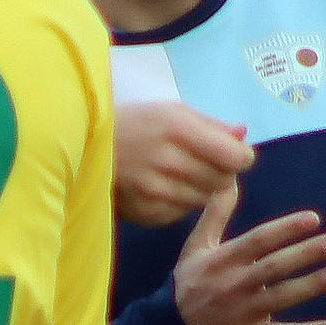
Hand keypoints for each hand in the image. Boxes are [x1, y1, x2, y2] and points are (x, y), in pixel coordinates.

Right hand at [116, 102, 254, 226]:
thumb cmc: (134, 123)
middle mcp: (169, 162)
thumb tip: (244, 135)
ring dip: (200, 188)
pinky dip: (179, 202)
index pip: (236, 157)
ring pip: (204, 199)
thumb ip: (212, 125)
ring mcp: (157, 192)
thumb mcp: (172, 111)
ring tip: (178, 172)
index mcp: (179, 130)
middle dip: (220, 172)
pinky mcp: (147, 213)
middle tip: (201, 161)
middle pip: (223, 181)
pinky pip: (182, 213)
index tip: (229, 153)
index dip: (239, 156)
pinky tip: (162, 186)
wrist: (81, 146)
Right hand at [174, 184, 325, 324]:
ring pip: (282, 298)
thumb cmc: (189, 284)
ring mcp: (243, 314)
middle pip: (274, 266)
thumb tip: (229, 178)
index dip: (286, 228)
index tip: (313, 219)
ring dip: (310, 286)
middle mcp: (234, 285)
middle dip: (306, 253)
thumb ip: (215, 213)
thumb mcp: (196, 247)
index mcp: (223, 260)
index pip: (258, 240)